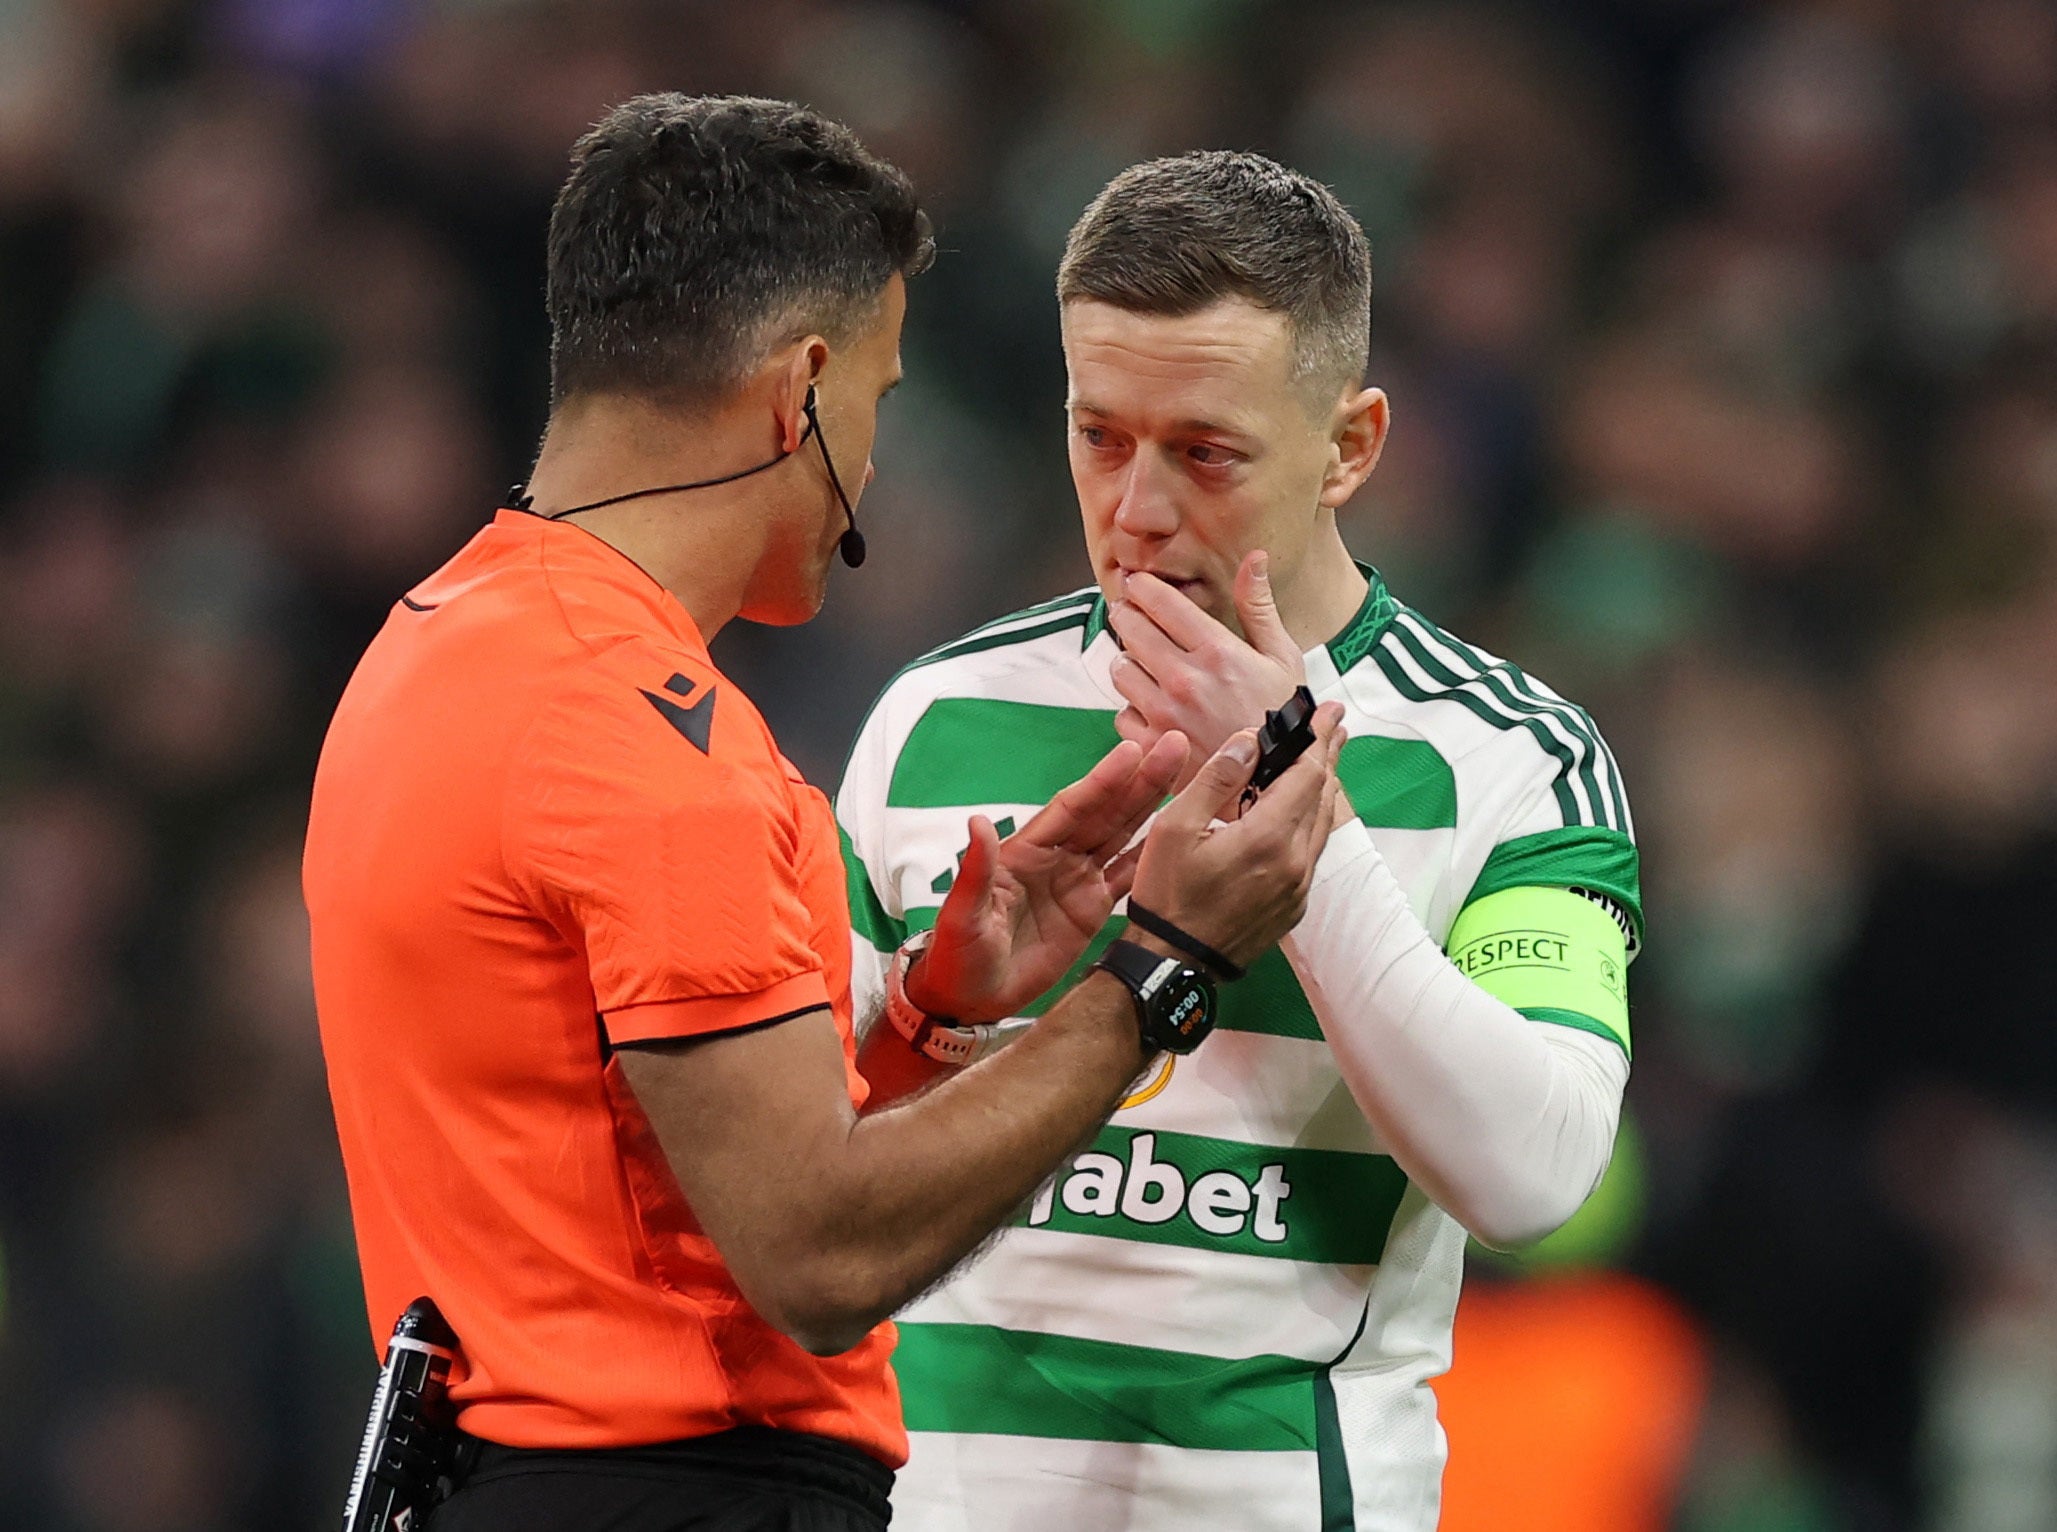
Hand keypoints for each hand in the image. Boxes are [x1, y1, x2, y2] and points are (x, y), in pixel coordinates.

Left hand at [910, 731, 1188, 1023]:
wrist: (971, 998)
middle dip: (1139, 780)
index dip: (1102, 781)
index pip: (1071, 808)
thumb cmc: (956, 954)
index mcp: (1026, 851)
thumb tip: (977, 824)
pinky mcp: (1091, 910)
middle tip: (1174, 746)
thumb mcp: (963, 914)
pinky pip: (1126, 877)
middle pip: (1105, 812)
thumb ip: (977, 871)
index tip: (1132, 751)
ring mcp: (1077, 881)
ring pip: (1121, 836)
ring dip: (1151, 806)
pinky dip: (1152, 857)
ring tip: (1185, 775)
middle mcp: (1056, 858)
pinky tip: (1179, 837)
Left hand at [1107, 552, 1304, 783]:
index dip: (1142, 587)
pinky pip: (1122, 715)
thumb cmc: (1284, 719)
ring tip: (1145, 665)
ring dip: (1129, 663)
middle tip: (1130, 616)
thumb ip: (1260, 607)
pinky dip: (1133, 710)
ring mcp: (1165, 715)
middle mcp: (1185, 679)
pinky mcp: (1154, 747)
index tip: (1138, 584)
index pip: (1159, 601)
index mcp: (1217, 652)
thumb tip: (1254, 558)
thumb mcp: (1283, 659)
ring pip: (1120, 670)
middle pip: (1129, 628)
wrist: (1277, 783)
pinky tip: (1152, 709)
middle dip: (1127, 616)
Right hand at [1127, 702, 1345, 971]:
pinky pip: (1311, 852)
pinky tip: (1301, 811)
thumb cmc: (1167, 894)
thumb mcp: (1176, 827)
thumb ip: (1217, 778)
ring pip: (1320, 826)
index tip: (1327, 712)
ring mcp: (1298, 887)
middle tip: (1333, 725)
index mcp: (1268, 837)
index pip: (1307, 775)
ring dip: (1322, 788)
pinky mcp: (1294, 905)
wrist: (1175, 962)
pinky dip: (1310, 821)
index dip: (1318, 740)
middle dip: (1327, 757)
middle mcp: (1295, 862)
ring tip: (1325, 760)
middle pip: (1321, 797)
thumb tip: (1250, 740)